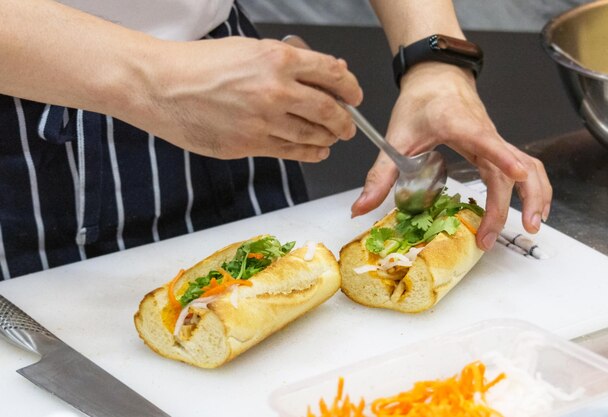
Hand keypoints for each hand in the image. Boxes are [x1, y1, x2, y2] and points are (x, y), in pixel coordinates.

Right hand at [123, 37, 361, 161]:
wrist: (159, 85)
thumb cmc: (197, 64)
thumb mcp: (247, 48)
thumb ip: (286, 61)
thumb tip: (321, 70)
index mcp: (277, 59)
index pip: (332, 74)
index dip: (351, 87)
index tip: (354, 95)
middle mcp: (276, 90)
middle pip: (329, 110)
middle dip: (345, 120)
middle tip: (348, 125)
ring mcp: (263, 121)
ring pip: (312, 135)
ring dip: (328, 138)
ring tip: (332, 139)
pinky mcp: (249, 144)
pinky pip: (290, 152)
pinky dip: (309, 153)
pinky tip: (316, 153)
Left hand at [351, 62, 551, 249]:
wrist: (437, 77)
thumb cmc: (419, 102)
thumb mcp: (395, 138)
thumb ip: (380, 175)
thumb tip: (361, 208)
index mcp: (458, 124)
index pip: (485, 139)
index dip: (502, 157)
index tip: (516, 175)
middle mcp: (484, 132)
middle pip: (509, 168)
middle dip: (506, 204)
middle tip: (490, 237)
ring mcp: (494, 140)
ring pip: (528, 166)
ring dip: (535, 195)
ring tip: (531, 226)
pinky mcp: (497, 148)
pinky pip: (524, 168)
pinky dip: (532, 188)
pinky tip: (528, 210)